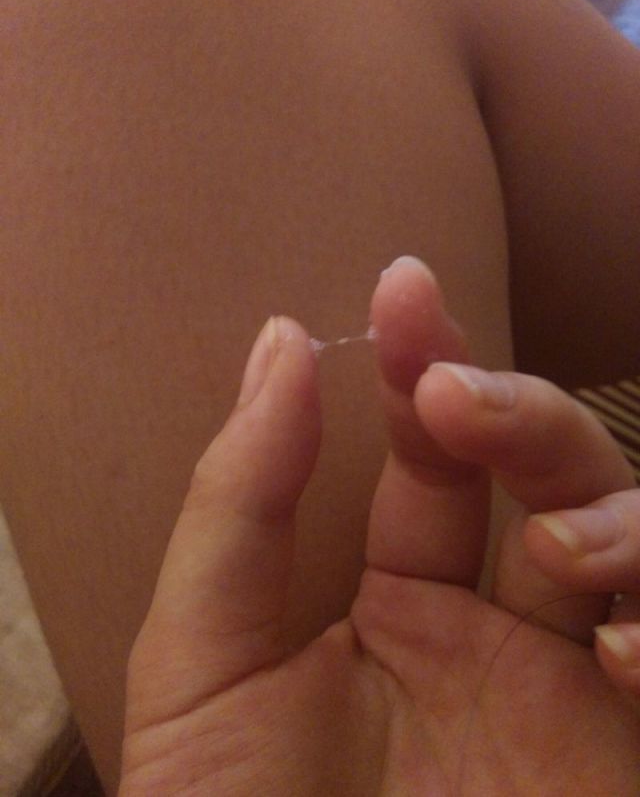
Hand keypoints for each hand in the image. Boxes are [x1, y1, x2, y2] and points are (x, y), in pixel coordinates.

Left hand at [119, 257, 639, 795]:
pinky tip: (610, 647)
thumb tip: (282, 347)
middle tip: (458, 397)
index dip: (423, 365)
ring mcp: (567, 689)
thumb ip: (237, 504)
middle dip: (513, 413)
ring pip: (628, 538)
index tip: (406, 288)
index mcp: (395, 599)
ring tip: (558, 546)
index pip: (428, 455)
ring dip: (609, 510)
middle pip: (541, 475)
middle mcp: (493, 630)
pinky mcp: (621, 751)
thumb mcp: (202, 662)